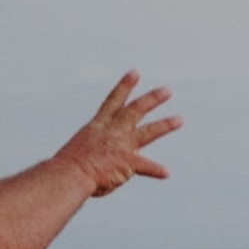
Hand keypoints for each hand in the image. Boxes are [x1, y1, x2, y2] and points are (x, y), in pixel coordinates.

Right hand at [64, 74, 182, 197]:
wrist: (70, 175)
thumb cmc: (69, 167)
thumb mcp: (81, 150)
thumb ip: (95, 150)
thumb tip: (98, 158)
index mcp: (98, 126)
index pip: (113, 101)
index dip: (125, 86)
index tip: (135, 73)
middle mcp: (112, 132)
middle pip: (136, 110)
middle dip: (153, 99)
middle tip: (167, 91)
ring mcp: (122, 146)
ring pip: (149, 131)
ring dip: (165, 125)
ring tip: (179, 120)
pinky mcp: (127, 162)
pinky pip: (146, 166)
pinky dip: (156, 170)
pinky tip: (166, 172)